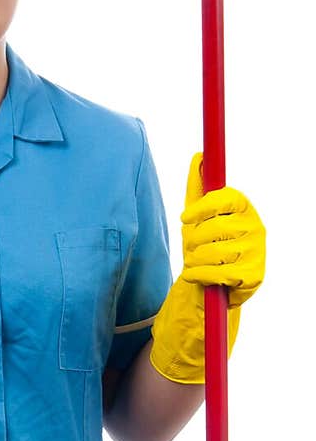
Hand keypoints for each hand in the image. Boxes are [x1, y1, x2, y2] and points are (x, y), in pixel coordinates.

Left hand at [178, 152, 265, 307]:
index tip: (184, 217)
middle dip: (194, 240)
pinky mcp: (253, 275)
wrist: (213, 283)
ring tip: (194, 262)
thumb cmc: (205, 244)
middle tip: (190, 246)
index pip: (227, 198)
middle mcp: (256, 227)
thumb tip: (199, 157)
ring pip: (214, 252)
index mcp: (244, 208)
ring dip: (194, 260)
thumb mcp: (198, 215)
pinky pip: (217, 273)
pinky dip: (199, 275)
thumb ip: (198, 187)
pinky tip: (196, 275)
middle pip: (216, 228)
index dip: (203, 207)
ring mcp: (257, 252)